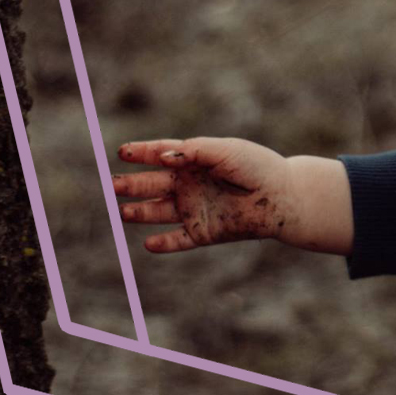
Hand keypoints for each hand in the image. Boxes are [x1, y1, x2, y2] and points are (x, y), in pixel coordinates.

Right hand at [114, 137, 293, 252]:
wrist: (282, 197)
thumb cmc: (257, 167)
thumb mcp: (226, 151)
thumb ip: (195, 151)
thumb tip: (162, 155)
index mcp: (195, 161)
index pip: (162, 154)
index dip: (141, 152)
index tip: (121, 152)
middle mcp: (190, 185)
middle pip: (153, 184)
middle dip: (132, 184)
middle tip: (113, 185)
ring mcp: (194, 209)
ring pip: (158, 212)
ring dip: (139, 212)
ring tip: (121, 211)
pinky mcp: (203, 232)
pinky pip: (178, 240)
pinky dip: (163, 244)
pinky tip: (149, 243)